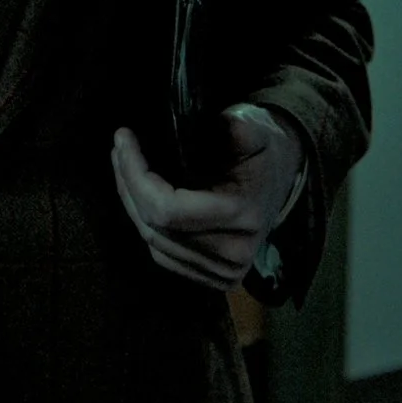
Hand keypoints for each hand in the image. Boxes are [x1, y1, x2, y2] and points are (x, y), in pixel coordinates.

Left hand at [109, 109, 302, 290]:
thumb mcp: (254, 130)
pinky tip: (138, 194)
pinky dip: (144, 224)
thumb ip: (237, 127)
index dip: (135, 175)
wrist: (282, 181)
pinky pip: (162, 254)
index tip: (123, 138)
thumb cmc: (263, 151)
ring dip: (130, 202)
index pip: (167, 209)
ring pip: (153, 242)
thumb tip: (211, 124)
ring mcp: (224, 273)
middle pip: (154, 226)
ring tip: (123, 163)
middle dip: (127, 182)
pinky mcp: (215, 278)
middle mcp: (233, 254)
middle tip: (119, 146)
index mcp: (242, 216)